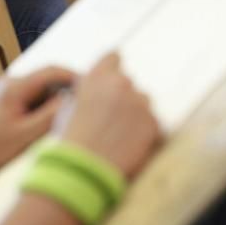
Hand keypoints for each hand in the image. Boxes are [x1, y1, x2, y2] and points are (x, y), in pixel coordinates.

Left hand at [0, 67, 75, 182]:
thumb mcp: (26, 134)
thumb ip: (51, 115)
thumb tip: (74, 99)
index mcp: (15, 86)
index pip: (53, 70)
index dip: (75, 77)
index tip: (92, 90)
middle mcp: (10, 82)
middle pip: (48, 79)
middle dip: (66, 92)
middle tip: (83, 110)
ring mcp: (7, 90)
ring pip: (42, 90)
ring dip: (55, 102)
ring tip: (66, 120)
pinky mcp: (6, 100)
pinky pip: (32, 98)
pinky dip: (44, 108)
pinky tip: (48, 125)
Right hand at [56, 53, 159, 177]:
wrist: (84, 167)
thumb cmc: (73, 139)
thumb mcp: (72, 105)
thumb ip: (89, 91)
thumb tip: (101, 91)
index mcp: (97, 76)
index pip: (113, 57)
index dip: (113, 69)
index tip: (112, 80)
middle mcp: (120, 83)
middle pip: (129, 84)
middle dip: (124, 98)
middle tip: (112, 120)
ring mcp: (140, 102)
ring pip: (143, 103)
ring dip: (136, 114)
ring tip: (120, 135)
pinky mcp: (153, 122)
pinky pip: (152, 123)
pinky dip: (144, 133)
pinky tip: (129, 145)